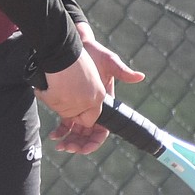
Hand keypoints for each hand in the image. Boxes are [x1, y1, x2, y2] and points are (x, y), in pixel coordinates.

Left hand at [49, 26, 143, 153]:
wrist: (76, 45)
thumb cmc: (95, 53)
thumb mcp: (109, 61)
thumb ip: (122, 71)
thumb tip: (140, 76)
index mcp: (104, 104)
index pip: (102, 130)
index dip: (94, 142)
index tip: (84, 148)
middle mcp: (92, 109)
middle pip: (87, 135)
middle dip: (79, 144)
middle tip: (67, 148)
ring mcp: (79, 107)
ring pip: (76, 131)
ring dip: (69, 140)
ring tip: (59, 145)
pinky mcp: (68, 102)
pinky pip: (65, 122)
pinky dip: (61, 130)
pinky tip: (54, 134)